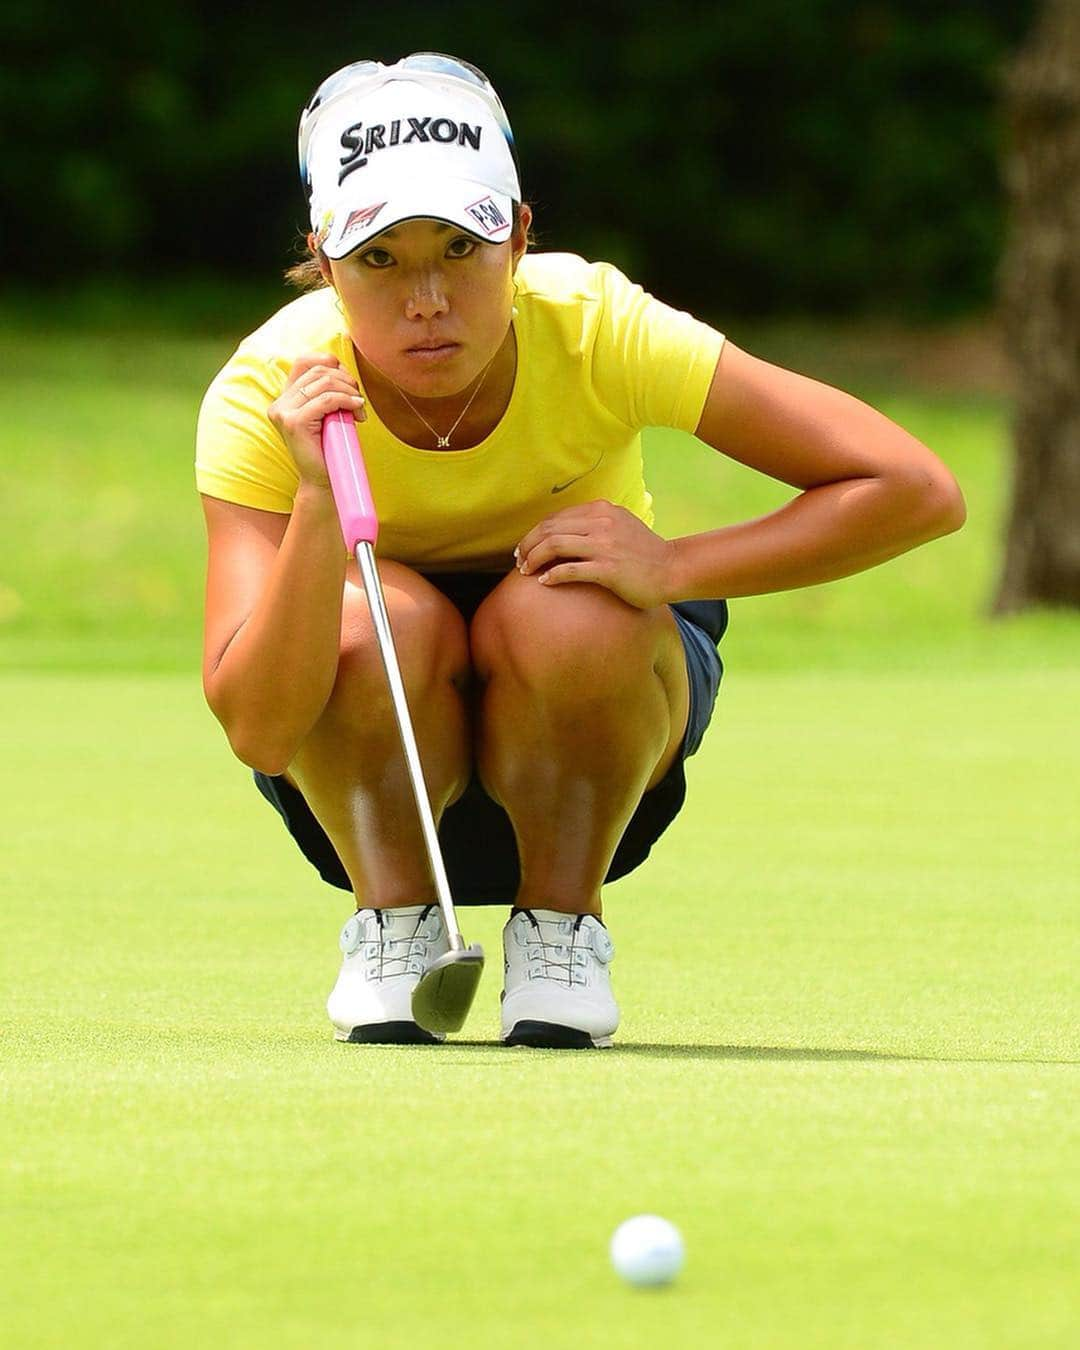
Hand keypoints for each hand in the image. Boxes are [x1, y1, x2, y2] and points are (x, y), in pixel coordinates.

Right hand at [268, 352, 366, 488]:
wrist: (323, 481)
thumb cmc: (330, 449)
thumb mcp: (329, 414)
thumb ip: (329, 392)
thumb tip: (342, 368)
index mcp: (286, 398)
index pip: (303, 361)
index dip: (327, 361)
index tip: (346, 378)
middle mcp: (280, 403)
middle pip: (319, 371)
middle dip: (345, 380)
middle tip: (359, 399)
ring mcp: (284, 412)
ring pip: (324, 384)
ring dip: (349, 392)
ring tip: (359, 409)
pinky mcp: (293, 422)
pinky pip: (327, 400)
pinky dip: (347, 401)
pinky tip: (358, 411)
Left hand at [515, 500, 677, 609]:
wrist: (672, 570)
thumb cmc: (644, 553)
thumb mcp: (620, 525)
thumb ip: (595, 523)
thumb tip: (565, 531)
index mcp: (602, 509)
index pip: (557, 517)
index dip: (535, 532)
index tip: (526, 547)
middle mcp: (601, 522)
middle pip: (550, 529)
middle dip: (528, 545)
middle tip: (519, 561)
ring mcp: (605, 545)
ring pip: (555, 545)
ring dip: (535, 559)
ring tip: (526, 571)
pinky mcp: (608, 569)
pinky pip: (570, 570)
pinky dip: (552, 575)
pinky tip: (544, 583)